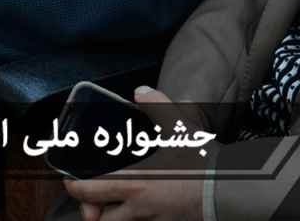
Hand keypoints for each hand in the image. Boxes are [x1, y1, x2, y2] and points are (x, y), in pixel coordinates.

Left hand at [63, 87, 205, 220]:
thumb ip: (157, 106)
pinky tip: (142, 207)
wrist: (230, 191)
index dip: (73, 187)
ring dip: (113, 218)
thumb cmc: (202, 163)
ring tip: (115, 205)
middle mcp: (139, 208)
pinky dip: (137, 220)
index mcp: (134, 183)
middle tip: (92, 201)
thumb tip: (141, 92)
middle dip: (91, 213)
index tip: (70, 179)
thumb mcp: (179, 128)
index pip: (88, 192)